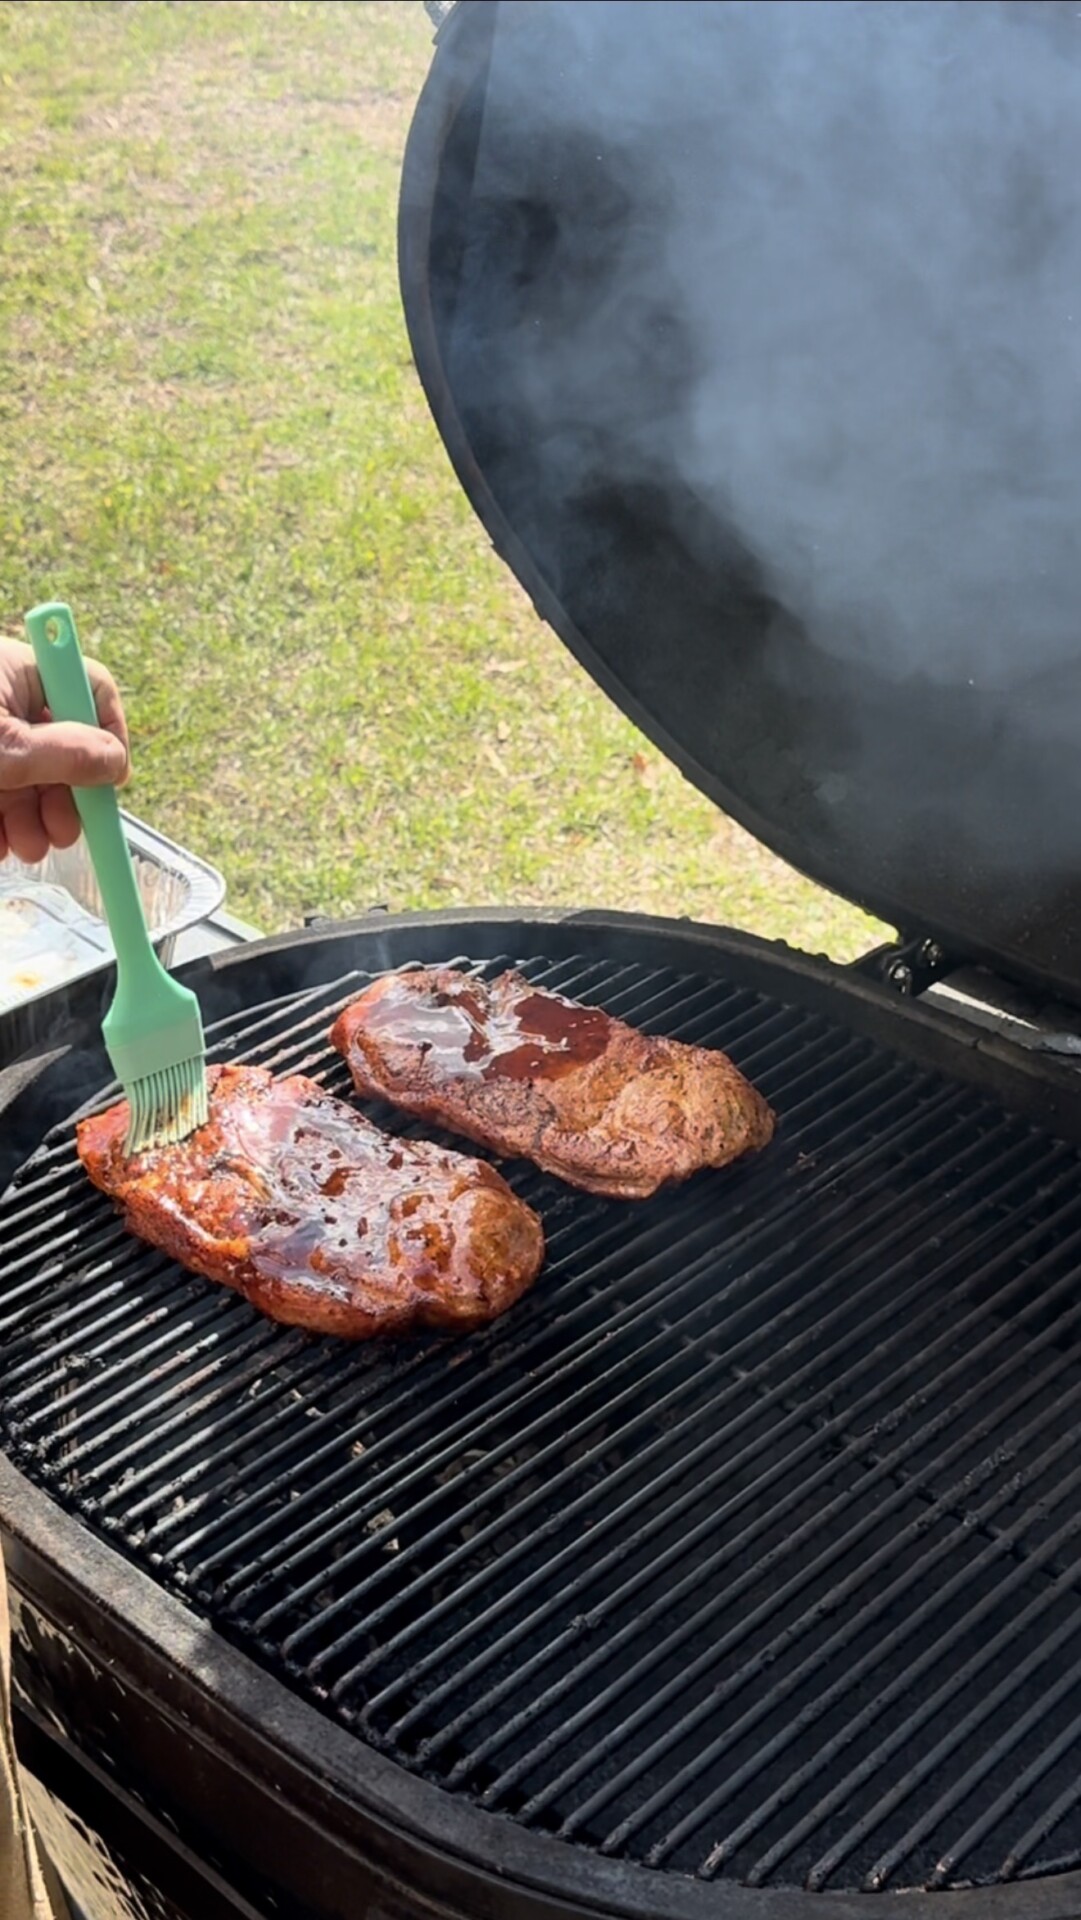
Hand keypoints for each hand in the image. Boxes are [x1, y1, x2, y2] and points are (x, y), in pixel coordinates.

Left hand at [0, 636, 129, 863]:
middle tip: (62, 832)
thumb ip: (68, 755)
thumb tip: (116, 762)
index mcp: (18, 671)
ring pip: (30, 778)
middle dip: (66, 797)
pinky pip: (1, 793)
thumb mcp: (7, 751)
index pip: (90, 688)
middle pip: (62, 745)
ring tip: (24, 847)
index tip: (111, 783)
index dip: (109, 736)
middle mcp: (4, 698)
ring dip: (34, 821)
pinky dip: (3, 823)